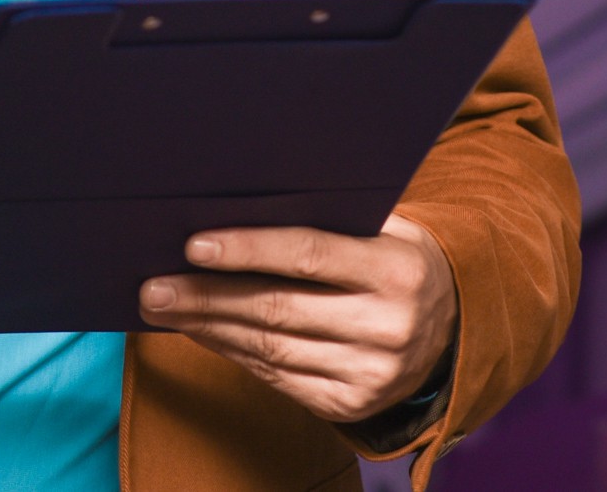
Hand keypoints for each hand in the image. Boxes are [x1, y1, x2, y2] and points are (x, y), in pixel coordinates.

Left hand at [136, 213, 457, 425]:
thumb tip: (235, 200)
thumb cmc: (396, 256)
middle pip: (277, 309)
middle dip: (207, 296)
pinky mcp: (352, 406)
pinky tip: (204, 332)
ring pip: (270, 349)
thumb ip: (327, 216)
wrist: (452, 325)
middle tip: (153, 285)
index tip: (193, 244)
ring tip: (166, 307)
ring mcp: (371, 374)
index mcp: (396, 269)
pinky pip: (277, 378)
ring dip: (209, 327)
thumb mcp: (384, 226)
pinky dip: (233, 353)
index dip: (248, 249)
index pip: (309, 254)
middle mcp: (387, 326)